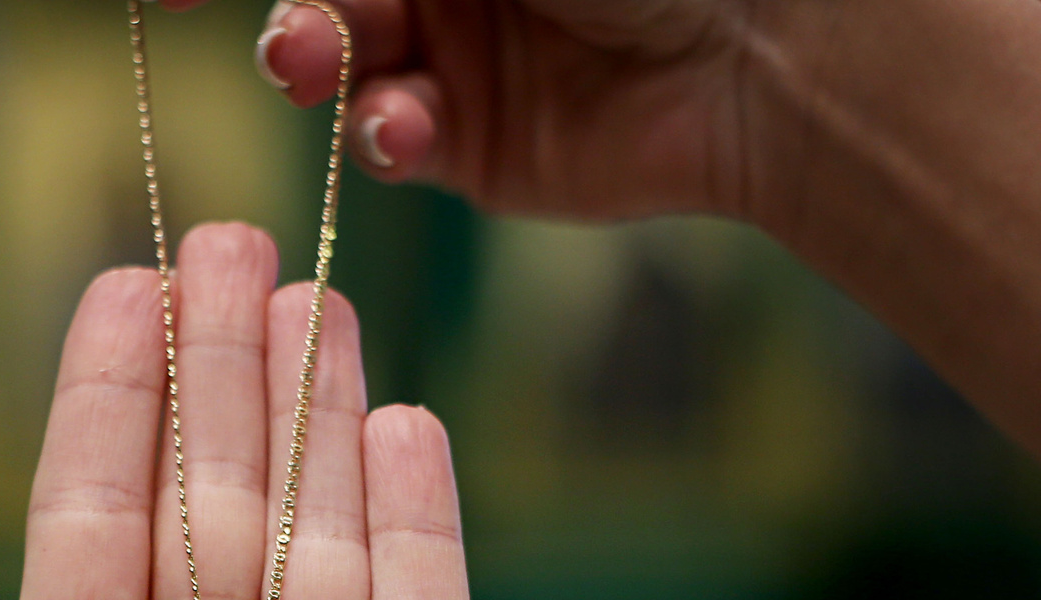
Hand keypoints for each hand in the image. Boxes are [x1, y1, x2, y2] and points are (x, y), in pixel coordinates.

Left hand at [0, 223, 530, 599]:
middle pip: (203, 512)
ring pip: (315, 544)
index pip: (85, 537)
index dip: (99, 412)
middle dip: (214, 377)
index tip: (119, 291)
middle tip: (232, 239)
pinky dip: (418, 525)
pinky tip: (400, 426)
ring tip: (311, 295)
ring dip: (310, 417)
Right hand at [232, 0, 808, 220]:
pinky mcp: (468, 145)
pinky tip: (406, 127)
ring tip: (316, 61)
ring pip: (328, 59)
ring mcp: (444, 52)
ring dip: (308, 57)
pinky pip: (385, 140)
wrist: (766, 47)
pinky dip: (379, 133)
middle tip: (275, 28)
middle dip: (275, 6)